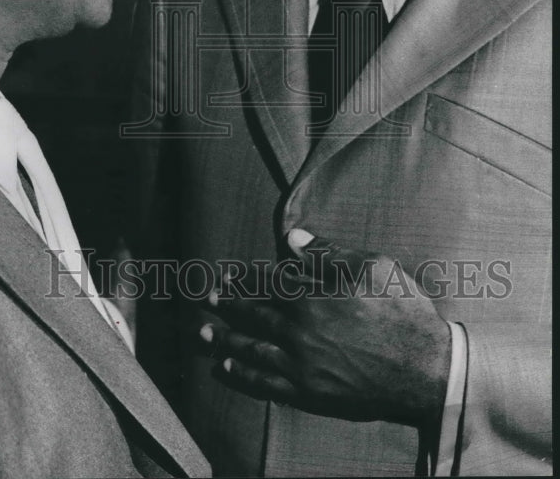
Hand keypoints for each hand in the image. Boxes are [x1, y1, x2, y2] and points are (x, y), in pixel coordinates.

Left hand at [199, 229, 451, 427]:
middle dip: (228, 305)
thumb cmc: (403, 311)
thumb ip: (329, 254)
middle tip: (208, 299)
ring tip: (203, 333)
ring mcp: (302, 364)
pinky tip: (227, 368)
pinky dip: (243, 374)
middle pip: (253, 314)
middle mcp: (300, 330)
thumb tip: (292, 239)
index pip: (266, 282)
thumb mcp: (373, 268)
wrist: (428, 370)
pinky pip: (267, 383)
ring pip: (252, 349)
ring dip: (224, 339)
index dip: (243, 276)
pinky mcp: (310, 392)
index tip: (225, 273)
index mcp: (312, 296)